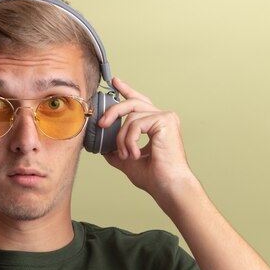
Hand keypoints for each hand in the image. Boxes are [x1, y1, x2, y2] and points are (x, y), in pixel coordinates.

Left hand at [99, 77, 196, 203]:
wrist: (167, 186)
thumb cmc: (155, 177)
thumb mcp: (128, 160)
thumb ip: (117, 150)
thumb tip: (102, 147)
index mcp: (156, 124)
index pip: (139, 102)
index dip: (126, 90)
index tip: (114, 82)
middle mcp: (163, 118)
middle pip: (132, 103)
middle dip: (114, 111)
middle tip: (102, 123)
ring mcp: (165, 117)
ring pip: (131, 117)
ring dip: (122, 138)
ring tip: (127, 155)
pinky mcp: (165, 120)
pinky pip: (136, 124)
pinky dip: (130, 140)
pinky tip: (134, 154)